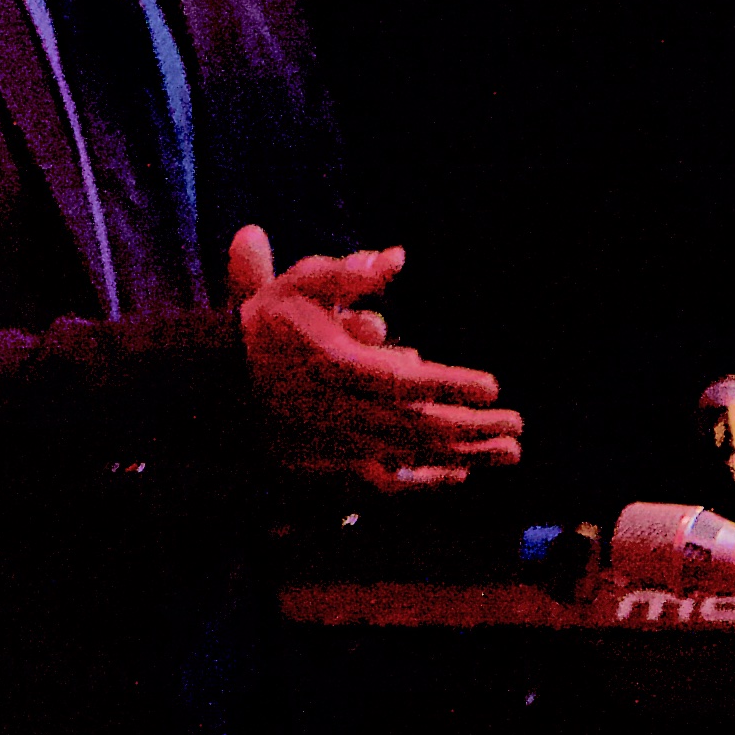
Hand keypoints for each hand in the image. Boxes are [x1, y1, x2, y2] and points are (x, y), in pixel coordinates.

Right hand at [227, 222, 525, 491]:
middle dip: (474, 427)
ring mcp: (340, 439)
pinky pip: (390, 476)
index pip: (406, 381)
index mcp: (338, 366)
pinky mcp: (336, 457)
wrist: (217, 379)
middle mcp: (343, 410)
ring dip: (465, 454)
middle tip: (517, 424)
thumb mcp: (301, 284)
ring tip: (509, 452)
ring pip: (413, 453)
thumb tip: (398, 256)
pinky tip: (460, 475)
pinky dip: (428, 478)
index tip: (493, 385)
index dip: (452, 385)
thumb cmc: (266, 326)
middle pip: (420, 425)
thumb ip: (350, 273)